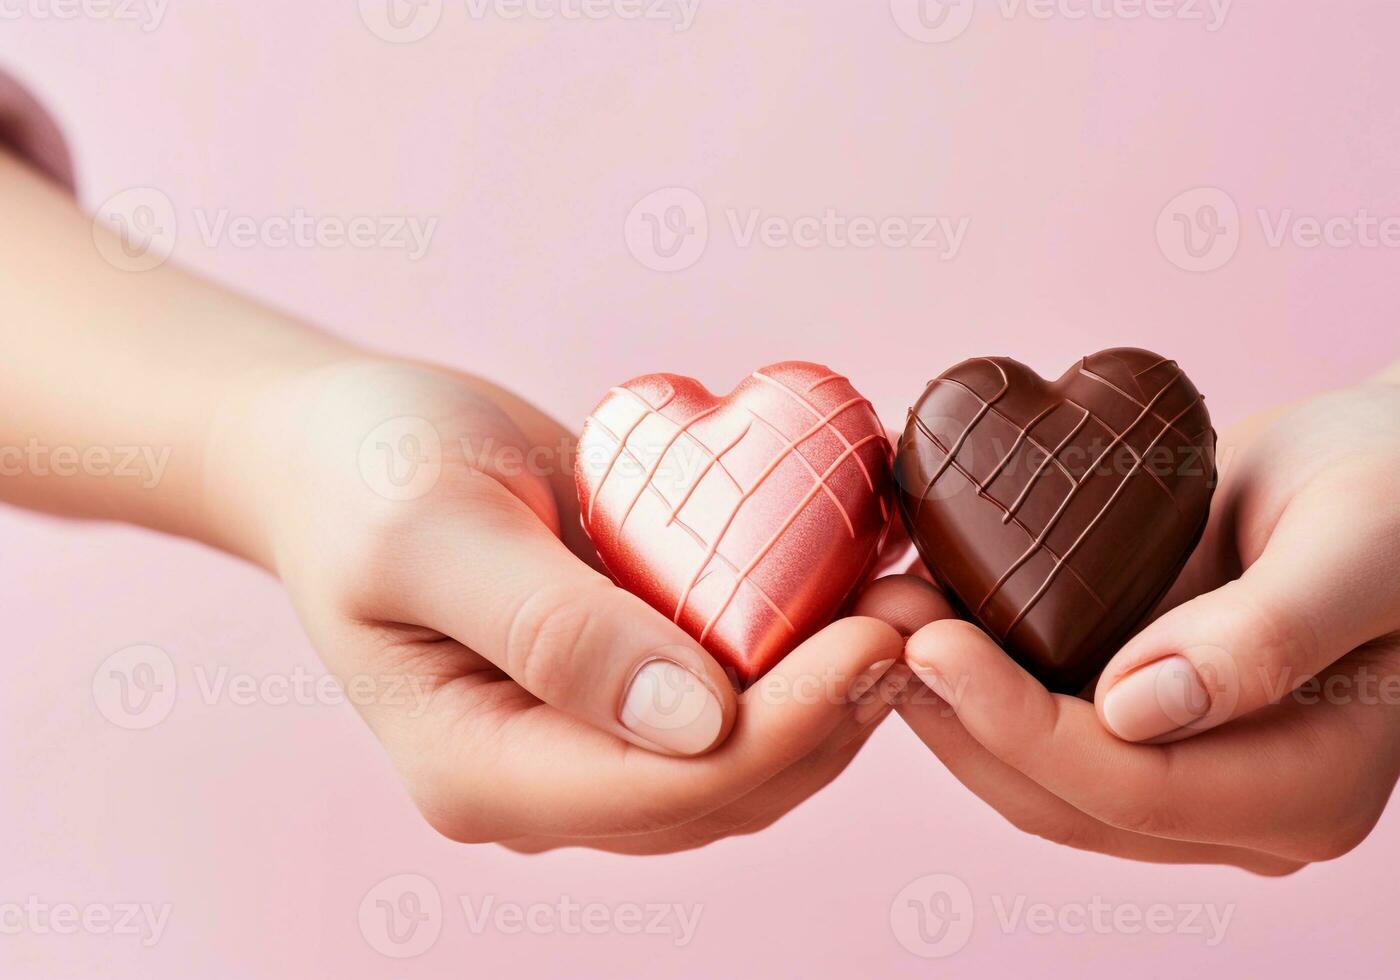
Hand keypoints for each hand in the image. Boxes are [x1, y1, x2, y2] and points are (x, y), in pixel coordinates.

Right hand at [215, 358, 909, 852]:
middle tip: (918, 614)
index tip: (873, 638)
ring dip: (839, 692)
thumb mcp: (433, 530)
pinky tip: (858, 586)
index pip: (666, 788)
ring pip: (750, 759)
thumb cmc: (366, 471)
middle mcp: (545, 781)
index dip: (788, 727)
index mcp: (482, 769)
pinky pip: (739, 701)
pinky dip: (805, 656)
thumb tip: (700, 719)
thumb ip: (553, 630)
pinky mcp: (632, 691)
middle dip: (836, 713)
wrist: (343, 444)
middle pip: (727, 789)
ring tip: (910, 600)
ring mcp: (591, 743)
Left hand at [897, 384, 1399, 868]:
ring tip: (885, 608)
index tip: (930, 645)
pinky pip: (1055, 727)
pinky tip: (933, 612)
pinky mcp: (1163, 731)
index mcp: (1314, 787)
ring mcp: (1204, 780)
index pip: (1135, 787)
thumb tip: (1135, 709)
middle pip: (1068, 798)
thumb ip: (1269, 633)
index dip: (1021, 726)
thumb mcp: (1373, 540)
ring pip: (1043, 778)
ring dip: (953, 706)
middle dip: (961, 717)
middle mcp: (1253, 809)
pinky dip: (985, 681)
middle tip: (879, 616)